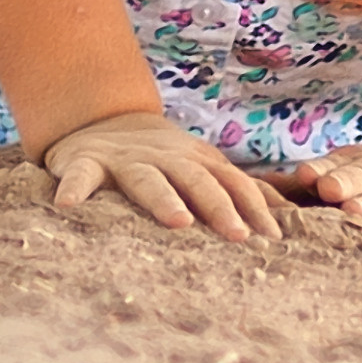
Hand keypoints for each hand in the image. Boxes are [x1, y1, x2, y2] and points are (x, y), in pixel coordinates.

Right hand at [43, 112, 283, 241]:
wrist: (103, 122)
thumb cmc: (164, 161)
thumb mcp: (204, 169)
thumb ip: (241, 192)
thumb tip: (293, 221)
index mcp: (197, 163)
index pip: (232, 184)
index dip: (254, 209)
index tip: (274, 241)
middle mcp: (167, 159)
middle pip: (197, 180)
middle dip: (220, 207)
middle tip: (238, 237)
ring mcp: (126, 160)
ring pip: (147, 178)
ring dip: (163, 198)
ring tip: (177, 221)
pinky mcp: (85, 162)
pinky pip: (80, 175)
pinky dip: (74, 188)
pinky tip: (68, 206)